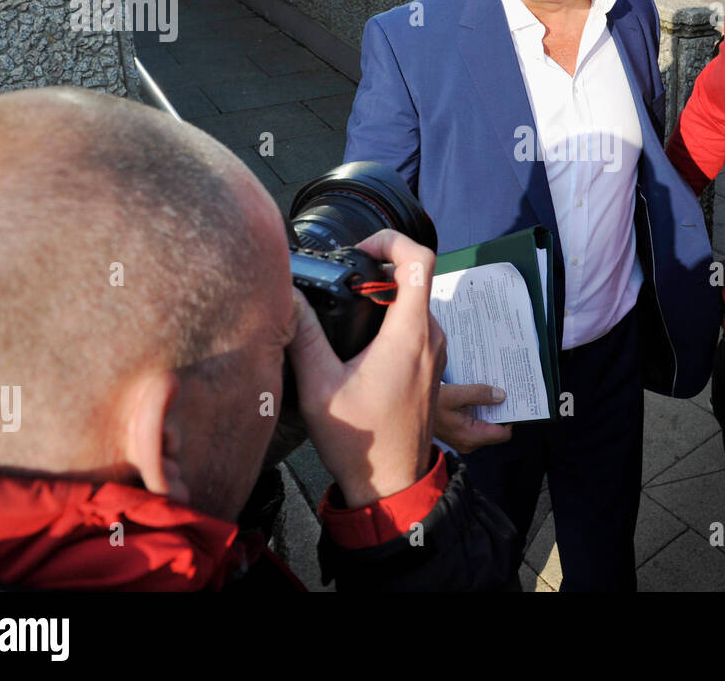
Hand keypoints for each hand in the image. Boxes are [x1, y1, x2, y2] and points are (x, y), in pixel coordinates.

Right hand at [287, 230, 445, 507]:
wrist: (392, 484)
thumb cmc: (359, 440)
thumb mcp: (320, 386)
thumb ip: (303, 335)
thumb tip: (288, 297)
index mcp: (410, 333)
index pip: (420, 260)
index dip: (393, 240)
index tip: (363, 246)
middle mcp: (431, 337)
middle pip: (416, 279)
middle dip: (380, 270)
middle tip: (344, 282)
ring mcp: (436, 354)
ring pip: (417, 305)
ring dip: (387, 298)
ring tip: (349, 311)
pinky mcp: (432, 369)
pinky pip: (419, 328)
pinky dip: (395, 321)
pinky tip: (362, 343)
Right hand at [434, 384, 512, 452]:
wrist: (409, 411)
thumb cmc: (430, 404)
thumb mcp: (456, 395)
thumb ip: (480, 394)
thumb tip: (501, 395)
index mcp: (471, 437)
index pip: (503, 434)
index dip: (510, 418)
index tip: (513, 402)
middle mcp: (469, 443)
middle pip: (496, 430)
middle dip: (500, 411)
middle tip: (502, 392)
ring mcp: (465, 440)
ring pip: (487, 426)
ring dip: (489, 410)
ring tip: (490, 392)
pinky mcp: (460, 434)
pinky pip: (477, 424)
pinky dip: (480, 411)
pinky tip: (477, 397)